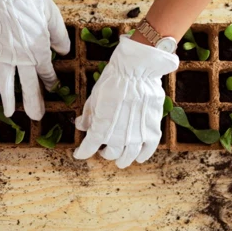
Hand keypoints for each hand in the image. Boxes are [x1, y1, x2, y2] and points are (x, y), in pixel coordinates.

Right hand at [0, 0, 69, 118]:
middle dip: (33, 102)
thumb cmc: (33, 1)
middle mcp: (21, 57)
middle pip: (28, 84)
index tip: (54, 89)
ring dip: (8, 99)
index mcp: (39, 50)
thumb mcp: (54, 18)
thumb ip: (60, 37)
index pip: (46, 72)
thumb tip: (63, 52)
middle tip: (36, 117)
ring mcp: (4, 54)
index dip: (51, 81)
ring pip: (6, 82)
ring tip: (9, 113)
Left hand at [74, 36, 178, 168]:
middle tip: (103, 149)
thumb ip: (88, 116)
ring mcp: (137, 136)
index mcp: (100, 130)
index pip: (88, 148)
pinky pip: (148, 149)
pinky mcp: (152, 131)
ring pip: (128, 156)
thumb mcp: (94, 98)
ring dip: (122, 159)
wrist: (137, 70)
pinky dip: (143, 155)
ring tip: (121, 160)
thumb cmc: (112, 81)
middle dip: (104, 152)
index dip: (82, 152)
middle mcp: (118, 138)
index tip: (79, 153)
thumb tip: (81, 126)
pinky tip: (139, 157)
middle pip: (110, 154)